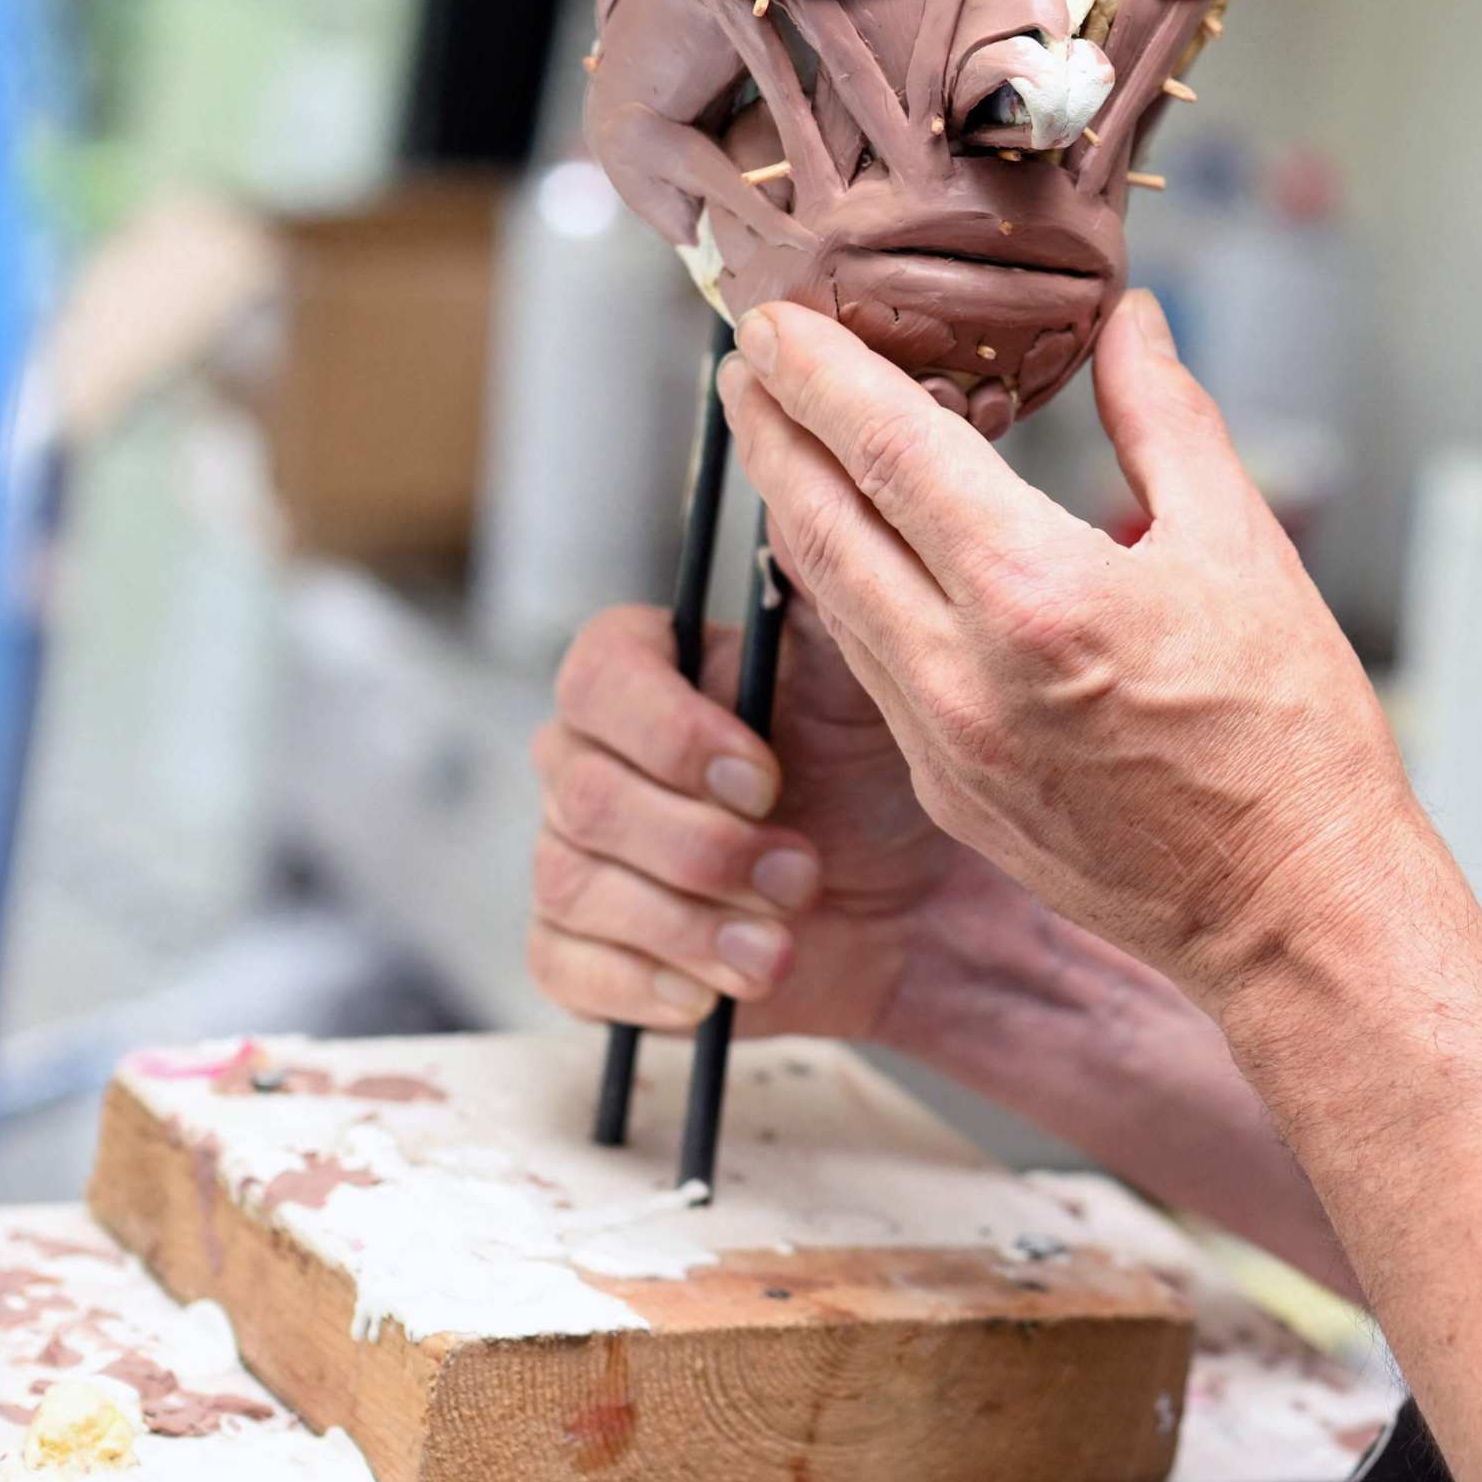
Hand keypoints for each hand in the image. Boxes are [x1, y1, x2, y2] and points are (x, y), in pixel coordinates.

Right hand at [525, 596, 1001, 1039]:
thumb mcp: (869, 665)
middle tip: (800, 872)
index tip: (765, 776)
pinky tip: (713, 991)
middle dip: (697, 844)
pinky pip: (561, 966)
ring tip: (780, 942)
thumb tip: (801, 489)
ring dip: (684, 920)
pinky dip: (638, 984)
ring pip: (570, 882)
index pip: (598, 672)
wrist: (920, 904)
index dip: (670, 730)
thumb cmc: (887, 767)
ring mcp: (584, 854)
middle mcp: (596, 757)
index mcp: (649, 675)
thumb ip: (824, 583)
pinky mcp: (591, 949)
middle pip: (579, 791)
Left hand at [716, 288, 1423, 996]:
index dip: (818, 375)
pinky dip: (847, 589)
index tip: (775, 323)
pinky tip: (859, 553)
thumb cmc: (1289, 742)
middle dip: (772, 430)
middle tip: (746, 362)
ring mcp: (943, 745)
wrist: (1292, 912)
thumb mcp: (1245, 548)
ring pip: (831, 598)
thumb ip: (1166, 421)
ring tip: (786, 438)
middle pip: (821, 523)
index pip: (889, 452)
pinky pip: (872, 667)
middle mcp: (963, 676)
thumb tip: (1129, 324)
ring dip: (795, 507)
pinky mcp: (949, 791)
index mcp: (1037, 599)